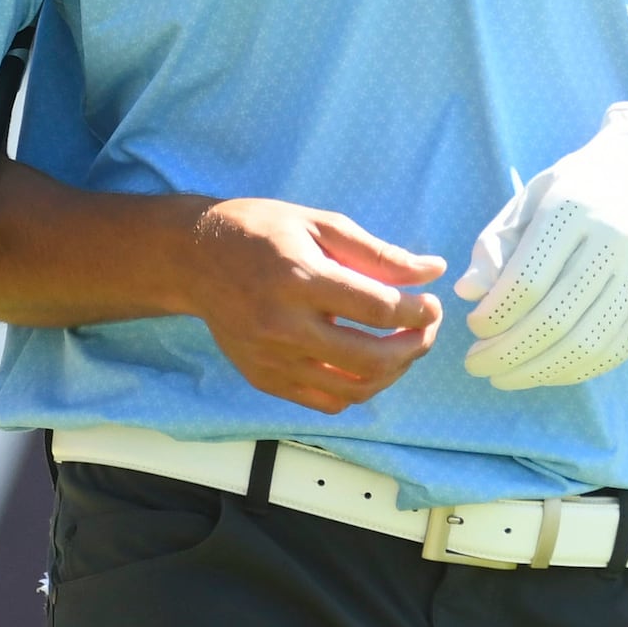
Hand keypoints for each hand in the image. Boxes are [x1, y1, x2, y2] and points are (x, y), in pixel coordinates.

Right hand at [180, 198, 446, 417]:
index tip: (431, 303)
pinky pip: (325, 402)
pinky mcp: (264, 378)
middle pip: (371, 358)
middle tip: (426, 328)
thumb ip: (378, 253)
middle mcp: (284, 325)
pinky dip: (357, 390)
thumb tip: (433, 270)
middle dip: (415, 346)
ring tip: (402, 348)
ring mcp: (272, 359)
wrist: (194, 258)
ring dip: (392, 373)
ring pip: (353, 389)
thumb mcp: (320, 225)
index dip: (418, 311)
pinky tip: (366, 364)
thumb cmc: (260, 231)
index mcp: (301, 278)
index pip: (378, 309)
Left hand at [460, 104, 627, 392]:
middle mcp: (616, 242)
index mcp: (575, 210)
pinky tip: (542, 371)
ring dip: (537, 371)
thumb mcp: (526, 204)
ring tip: (503, 375)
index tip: (472, 326)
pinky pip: (614, 352)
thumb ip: (494, 246)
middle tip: (476, 363)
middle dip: (508, 352)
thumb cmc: (572, 195)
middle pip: (556, 319)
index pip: (528, 280)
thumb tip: (468, 292)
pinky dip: (573, 372)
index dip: (494, 315)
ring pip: (587, 344)